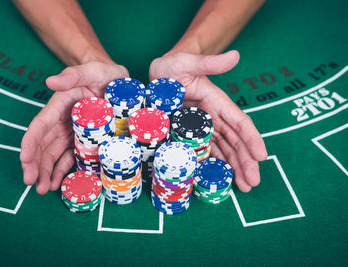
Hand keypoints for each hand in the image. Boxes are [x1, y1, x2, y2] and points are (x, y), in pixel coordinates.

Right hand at [20, 61, 127, 193]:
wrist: (116, 80)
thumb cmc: (103, 72)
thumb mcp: (92, 70)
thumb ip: (73, 75)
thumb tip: (50, 81)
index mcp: (60, 104)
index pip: (41, 125)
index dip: (31, 142)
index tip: (25, 159)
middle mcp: (62, 120)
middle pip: (44, 144)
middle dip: (35, 163)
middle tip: (32, 183)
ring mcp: (72, 132)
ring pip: (54, 154)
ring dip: (47, 171)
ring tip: (43, 189)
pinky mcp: (83, 139)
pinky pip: (70, 156)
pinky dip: (63, 169)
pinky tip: (57, 183)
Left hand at [149, 51, 266, 191]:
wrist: (158, 75)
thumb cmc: (173, 66)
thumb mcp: (187, 62)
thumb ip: (209, 63)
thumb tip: (235, 55)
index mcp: (217, 102)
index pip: (239, 122)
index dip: (251, 138)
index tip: (261, 156)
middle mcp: (213, 117)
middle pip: (234, 141)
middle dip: (245, 162)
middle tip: (253, 182)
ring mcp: (202, 128)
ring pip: (223, 150)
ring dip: (233, 168)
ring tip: (243, 187)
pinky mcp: (189, 135)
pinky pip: (204, 152)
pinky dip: (213, 165)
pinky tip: (219, 180)